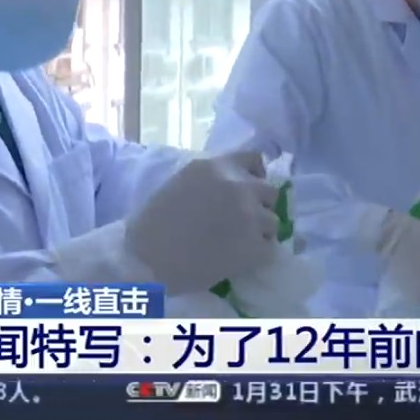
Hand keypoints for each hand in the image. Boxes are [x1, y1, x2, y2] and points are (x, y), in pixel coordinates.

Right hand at [124, 151, 279, 294]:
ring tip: (238, 244)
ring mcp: (251, 216)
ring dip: (259, 232)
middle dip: (259, 206)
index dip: (254, 175)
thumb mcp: (183, 182)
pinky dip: (256, 256)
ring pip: (273, 222)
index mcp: (218, 166)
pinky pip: (268, 249)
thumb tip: (236, 185)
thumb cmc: (153, 223)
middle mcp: (239, 185)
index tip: (249, 189)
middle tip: (242, 221)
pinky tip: (237, 261)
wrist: (146, 258)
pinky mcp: (254, 247)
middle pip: (270, 192)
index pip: (254, 159)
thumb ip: (213, 179)